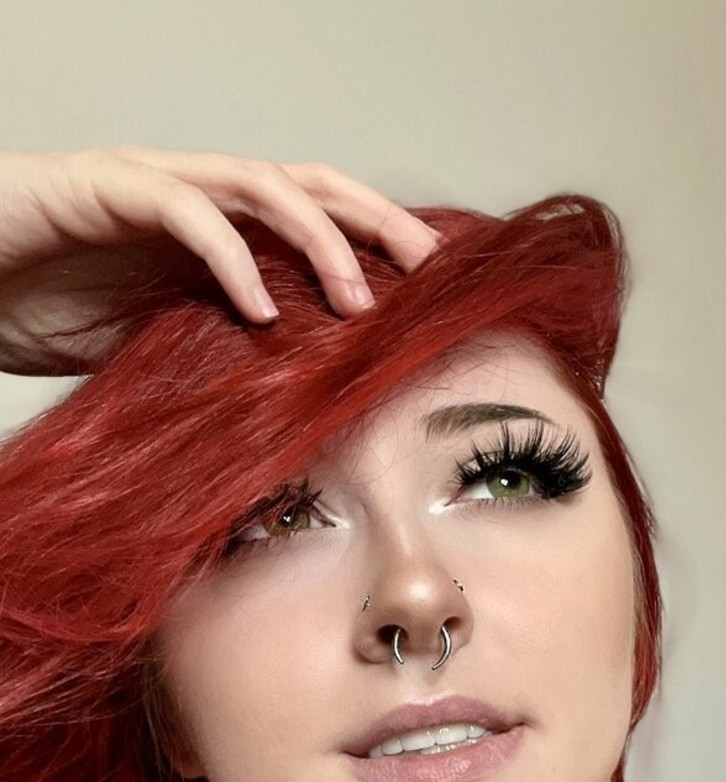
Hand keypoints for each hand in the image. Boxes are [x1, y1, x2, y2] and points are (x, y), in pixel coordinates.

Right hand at [0, 146, 441, 375]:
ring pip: (261, 184)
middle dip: (377, 221)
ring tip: (358, 301)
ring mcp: (152, 183)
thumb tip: (294, 405)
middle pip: (310, 184)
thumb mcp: (157, 348)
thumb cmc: (43, 307)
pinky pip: (184, 211)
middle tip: (430, 272)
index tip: (433, 290)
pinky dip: (231, 258)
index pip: (315, 218)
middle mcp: (195, 194)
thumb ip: (221, 354)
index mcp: (216, 228)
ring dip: (320, 239)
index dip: (377, 242)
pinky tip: (262, 311)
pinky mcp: (104, 187)